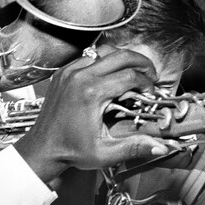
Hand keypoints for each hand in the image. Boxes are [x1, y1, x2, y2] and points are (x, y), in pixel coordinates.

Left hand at [12, 49, 167, 182]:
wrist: (43, 148)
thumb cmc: (70, 150)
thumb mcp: (106, 153)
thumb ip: (135, 147)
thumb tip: (161, 148)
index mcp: (92, 93)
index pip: (130, 76)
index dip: (147, 83)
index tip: (151, 93)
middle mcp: (80, 76)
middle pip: (121, 55)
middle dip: (142, 63)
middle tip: (151, 75)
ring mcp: (70, 72)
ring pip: (105, 51)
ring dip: (123, 59)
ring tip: (134, 72)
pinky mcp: (64, 73)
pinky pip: (89, 57)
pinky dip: (105, 62)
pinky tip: (112, 75)